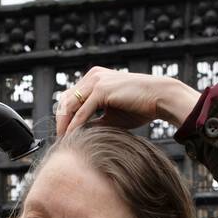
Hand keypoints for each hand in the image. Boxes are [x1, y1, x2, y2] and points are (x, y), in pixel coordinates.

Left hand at [55, 67, 198, 137]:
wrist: (159, 98)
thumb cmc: (139, 107)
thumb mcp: (111, 116)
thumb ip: (95, 122)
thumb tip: (80, 133)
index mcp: (95, 79)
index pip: (71, 97)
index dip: (64, 116)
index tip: (62, 134)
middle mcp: (93, 76)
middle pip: (66, 99)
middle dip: (60, 120)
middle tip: (58, 139)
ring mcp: (96, 81)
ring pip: (70, 104)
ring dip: (64, 124)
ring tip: (62, 141)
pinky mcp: (102, 89)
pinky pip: (82, 111)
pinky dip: (75, 125)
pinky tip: (71, 138)